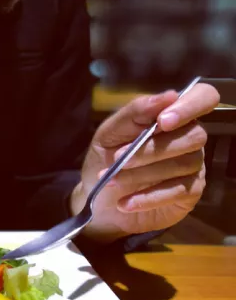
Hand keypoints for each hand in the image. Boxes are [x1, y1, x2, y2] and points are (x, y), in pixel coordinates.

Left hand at [72, 83, 219, 241]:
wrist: (96, 197)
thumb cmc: (105, 158)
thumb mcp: (109, 133)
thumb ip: (135, 113)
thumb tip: (168, 96)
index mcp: (173, 116)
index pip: (203, 97)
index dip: (189, 106)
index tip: (162, 121)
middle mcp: (190, 138)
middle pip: (192, 136)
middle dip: (151, 148)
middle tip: (117, 158)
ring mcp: (194, 167)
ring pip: (183, 164)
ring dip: (142, 173)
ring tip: (111, 180)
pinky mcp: (190, 193)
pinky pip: (176, 192)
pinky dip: (147, 197)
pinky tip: (124, 203)